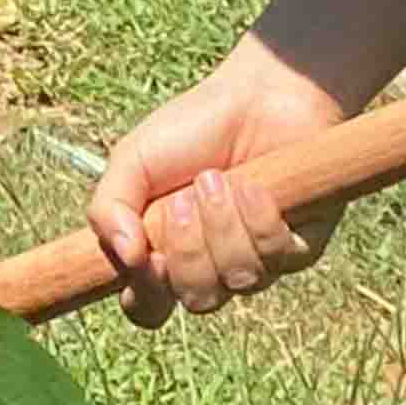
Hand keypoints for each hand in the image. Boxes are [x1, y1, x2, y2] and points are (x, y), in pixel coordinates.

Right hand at [87, 39, 358, 325]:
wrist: (258, 97)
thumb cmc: (193, 128)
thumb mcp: (133, 161)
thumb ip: (108, 209)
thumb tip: (125, 258)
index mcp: (165, 253)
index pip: (148, 308)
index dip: (146, 296)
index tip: (146, 259)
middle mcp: (212, 266)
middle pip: (197, 301)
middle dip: (188, 250)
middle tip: (182, 200)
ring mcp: (257, 262)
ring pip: (236, 280)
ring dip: (222, 227)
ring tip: (216, 179)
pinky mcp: (297, 248)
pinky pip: (274, 257)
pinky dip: (257, 217)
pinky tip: (254, 184)